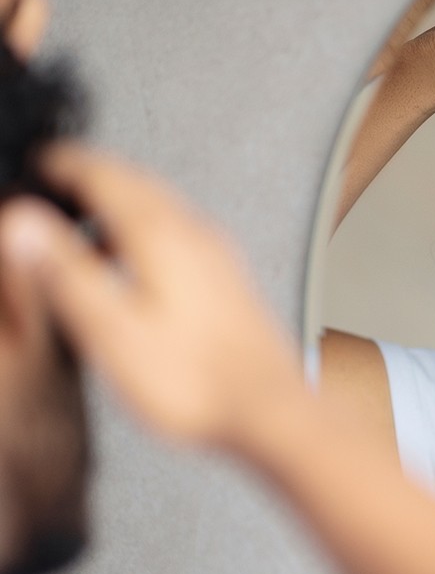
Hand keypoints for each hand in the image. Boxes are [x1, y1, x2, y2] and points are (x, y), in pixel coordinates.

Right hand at [0, 143, 307, 450]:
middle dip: (95, 178)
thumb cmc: (198, 382)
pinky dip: (150, 235)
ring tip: (89, 226)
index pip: (106, 174)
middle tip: (61, 181)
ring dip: (124, 207)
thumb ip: (65, 271)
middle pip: (138, 184)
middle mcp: (197, 236)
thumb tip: (23, 223)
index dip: (64, 164)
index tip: (43, 161)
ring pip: (164, 210)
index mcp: (162, 236)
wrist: (270, 412)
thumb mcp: (112, 330)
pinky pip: (183, 238)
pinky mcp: (230, 283)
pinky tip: (137, 268)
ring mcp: (219, 258)